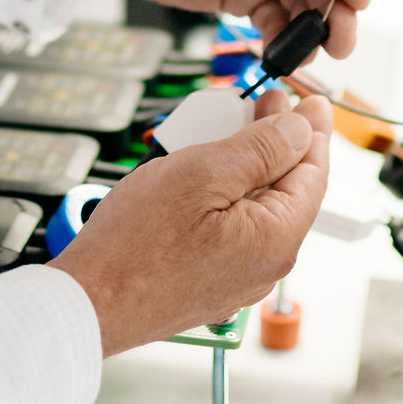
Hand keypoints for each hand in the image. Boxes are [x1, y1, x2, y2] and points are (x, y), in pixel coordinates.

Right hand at [49, 89, 329, 354]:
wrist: (89, 302)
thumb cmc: (136, 245)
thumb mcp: (203, 174)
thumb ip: (261, 149)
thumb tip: (301, 131)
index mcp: (276, 238)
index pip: (313, 173)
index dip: (312, 130)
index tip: (311, 100)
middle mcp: (265, 264)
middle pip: (286, 190)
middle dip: (277, 143)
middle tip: (265, 103)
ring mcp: (237, 277)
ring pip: (255, 208)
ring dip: (245, 167)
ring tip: (223, 132)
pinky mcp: (209, 281)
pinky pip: (231, 228)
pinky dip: (224, 195)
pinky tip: (202, 175)